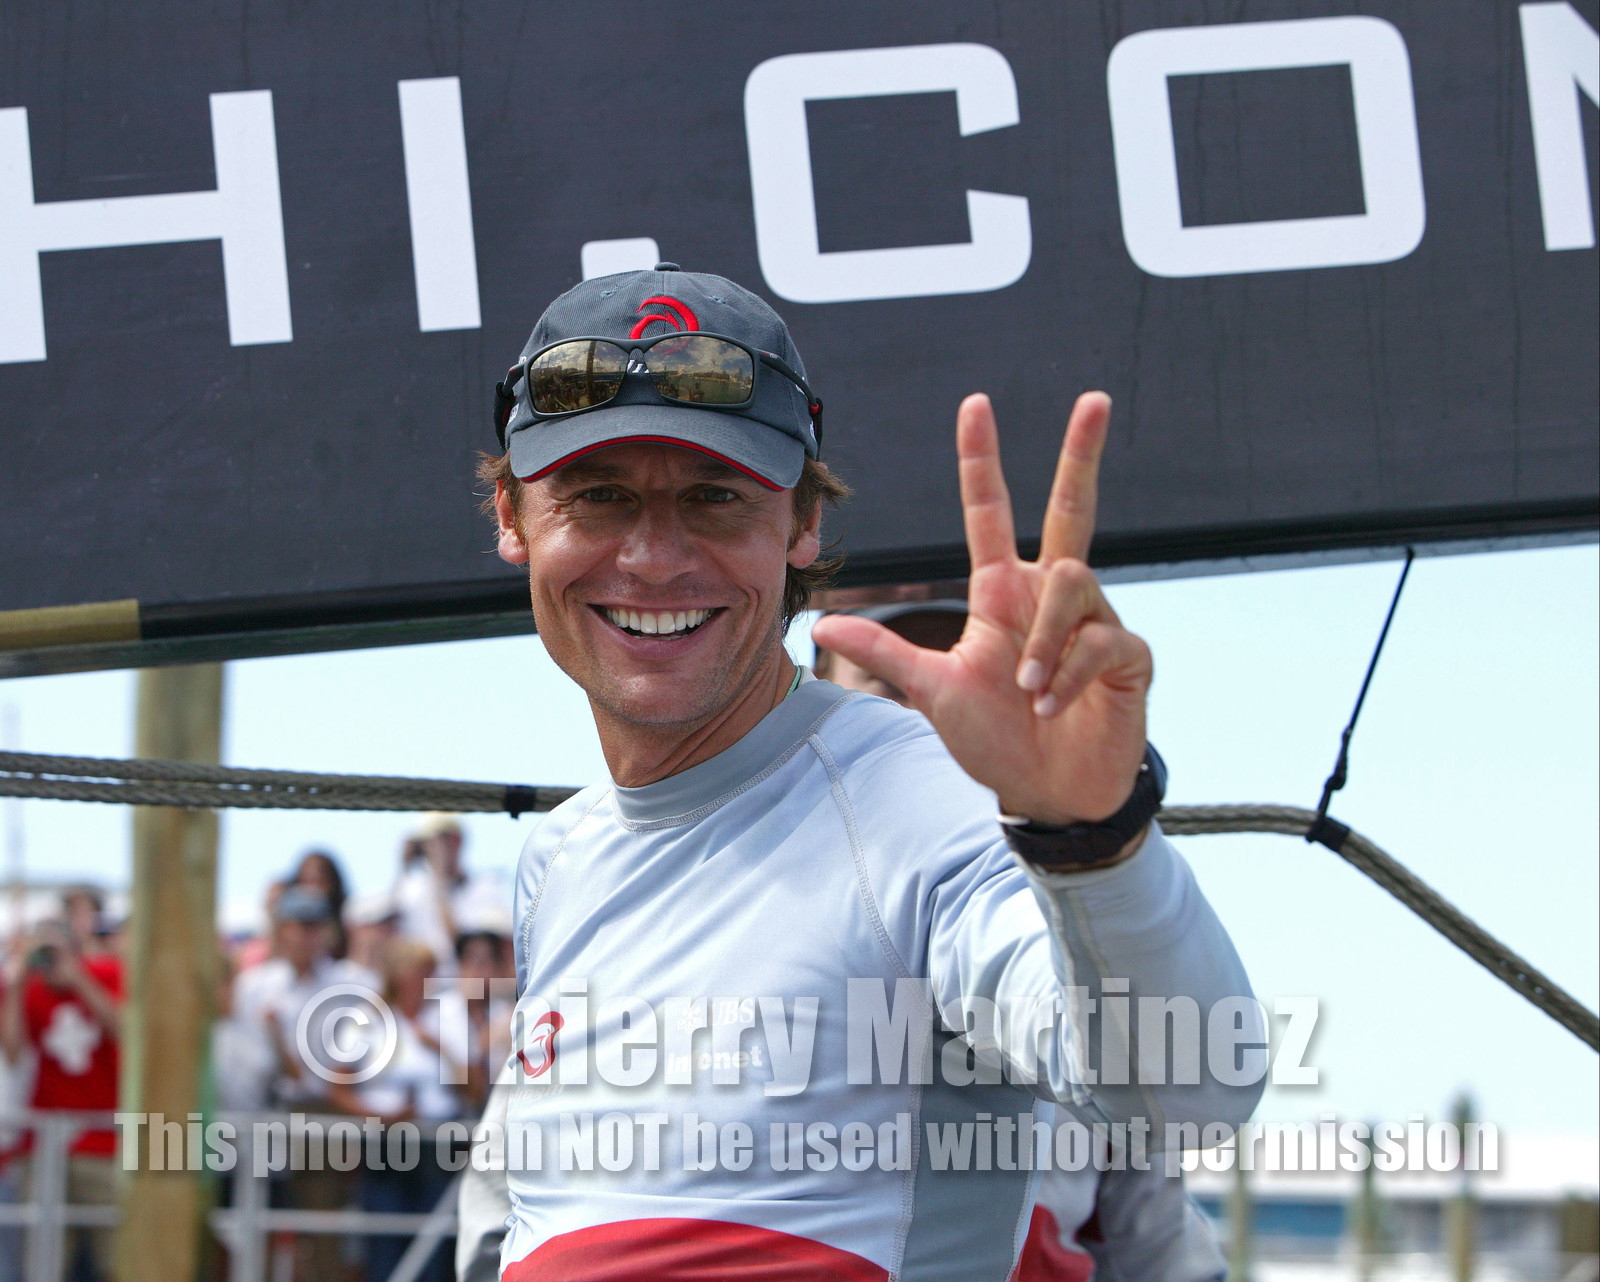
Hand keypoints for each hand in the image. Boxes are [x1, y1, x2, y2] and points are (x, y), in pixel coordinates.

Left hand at [811, 392, 1150, 825]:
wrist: (1046, 796)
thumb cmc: (994, 740)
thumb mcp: (932, 692)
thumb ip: (884, 654)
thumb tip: (820, 625)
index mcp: (1002, 594)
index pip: (991, 513)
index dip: (982, 461)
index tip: (975, 405)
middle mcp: (1049, 596)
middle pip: (1072, 508)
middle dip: (1081, 453)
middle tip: (1095, 398)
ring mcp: (1094, 621)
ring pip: (1073, 582)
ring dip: (1045, 642)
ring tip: (1029, 693)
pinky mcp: (1127, 654)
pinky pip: (1100, 639)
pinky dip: (1068, 674)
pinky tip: (1054, 706)